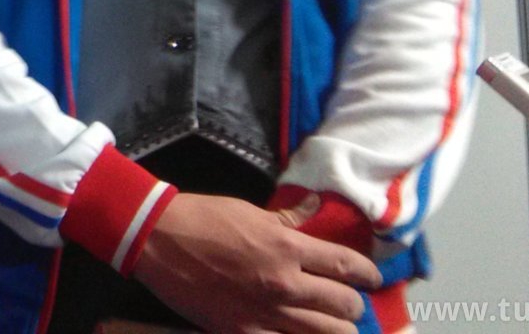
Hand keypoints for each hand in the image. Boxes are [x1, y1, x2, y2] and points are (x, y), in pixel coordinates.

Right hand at [130, 192, 380, 333]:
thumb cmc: (204, 217)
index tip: (371, 278)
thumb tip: (315, 207)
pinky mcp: (244, 333)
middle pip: (345, 305)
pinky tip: (299, 333)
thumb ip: (288, 218)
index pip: (346, 266)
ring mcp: (266, 313)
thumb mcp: (250, 211)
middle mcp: (285, 283)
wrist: (157, 239)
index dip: (367, 274)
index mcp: (288, 247)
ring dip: (337, 330)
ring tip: (335, 326)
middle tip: (348, 302)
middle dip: (353, 305)